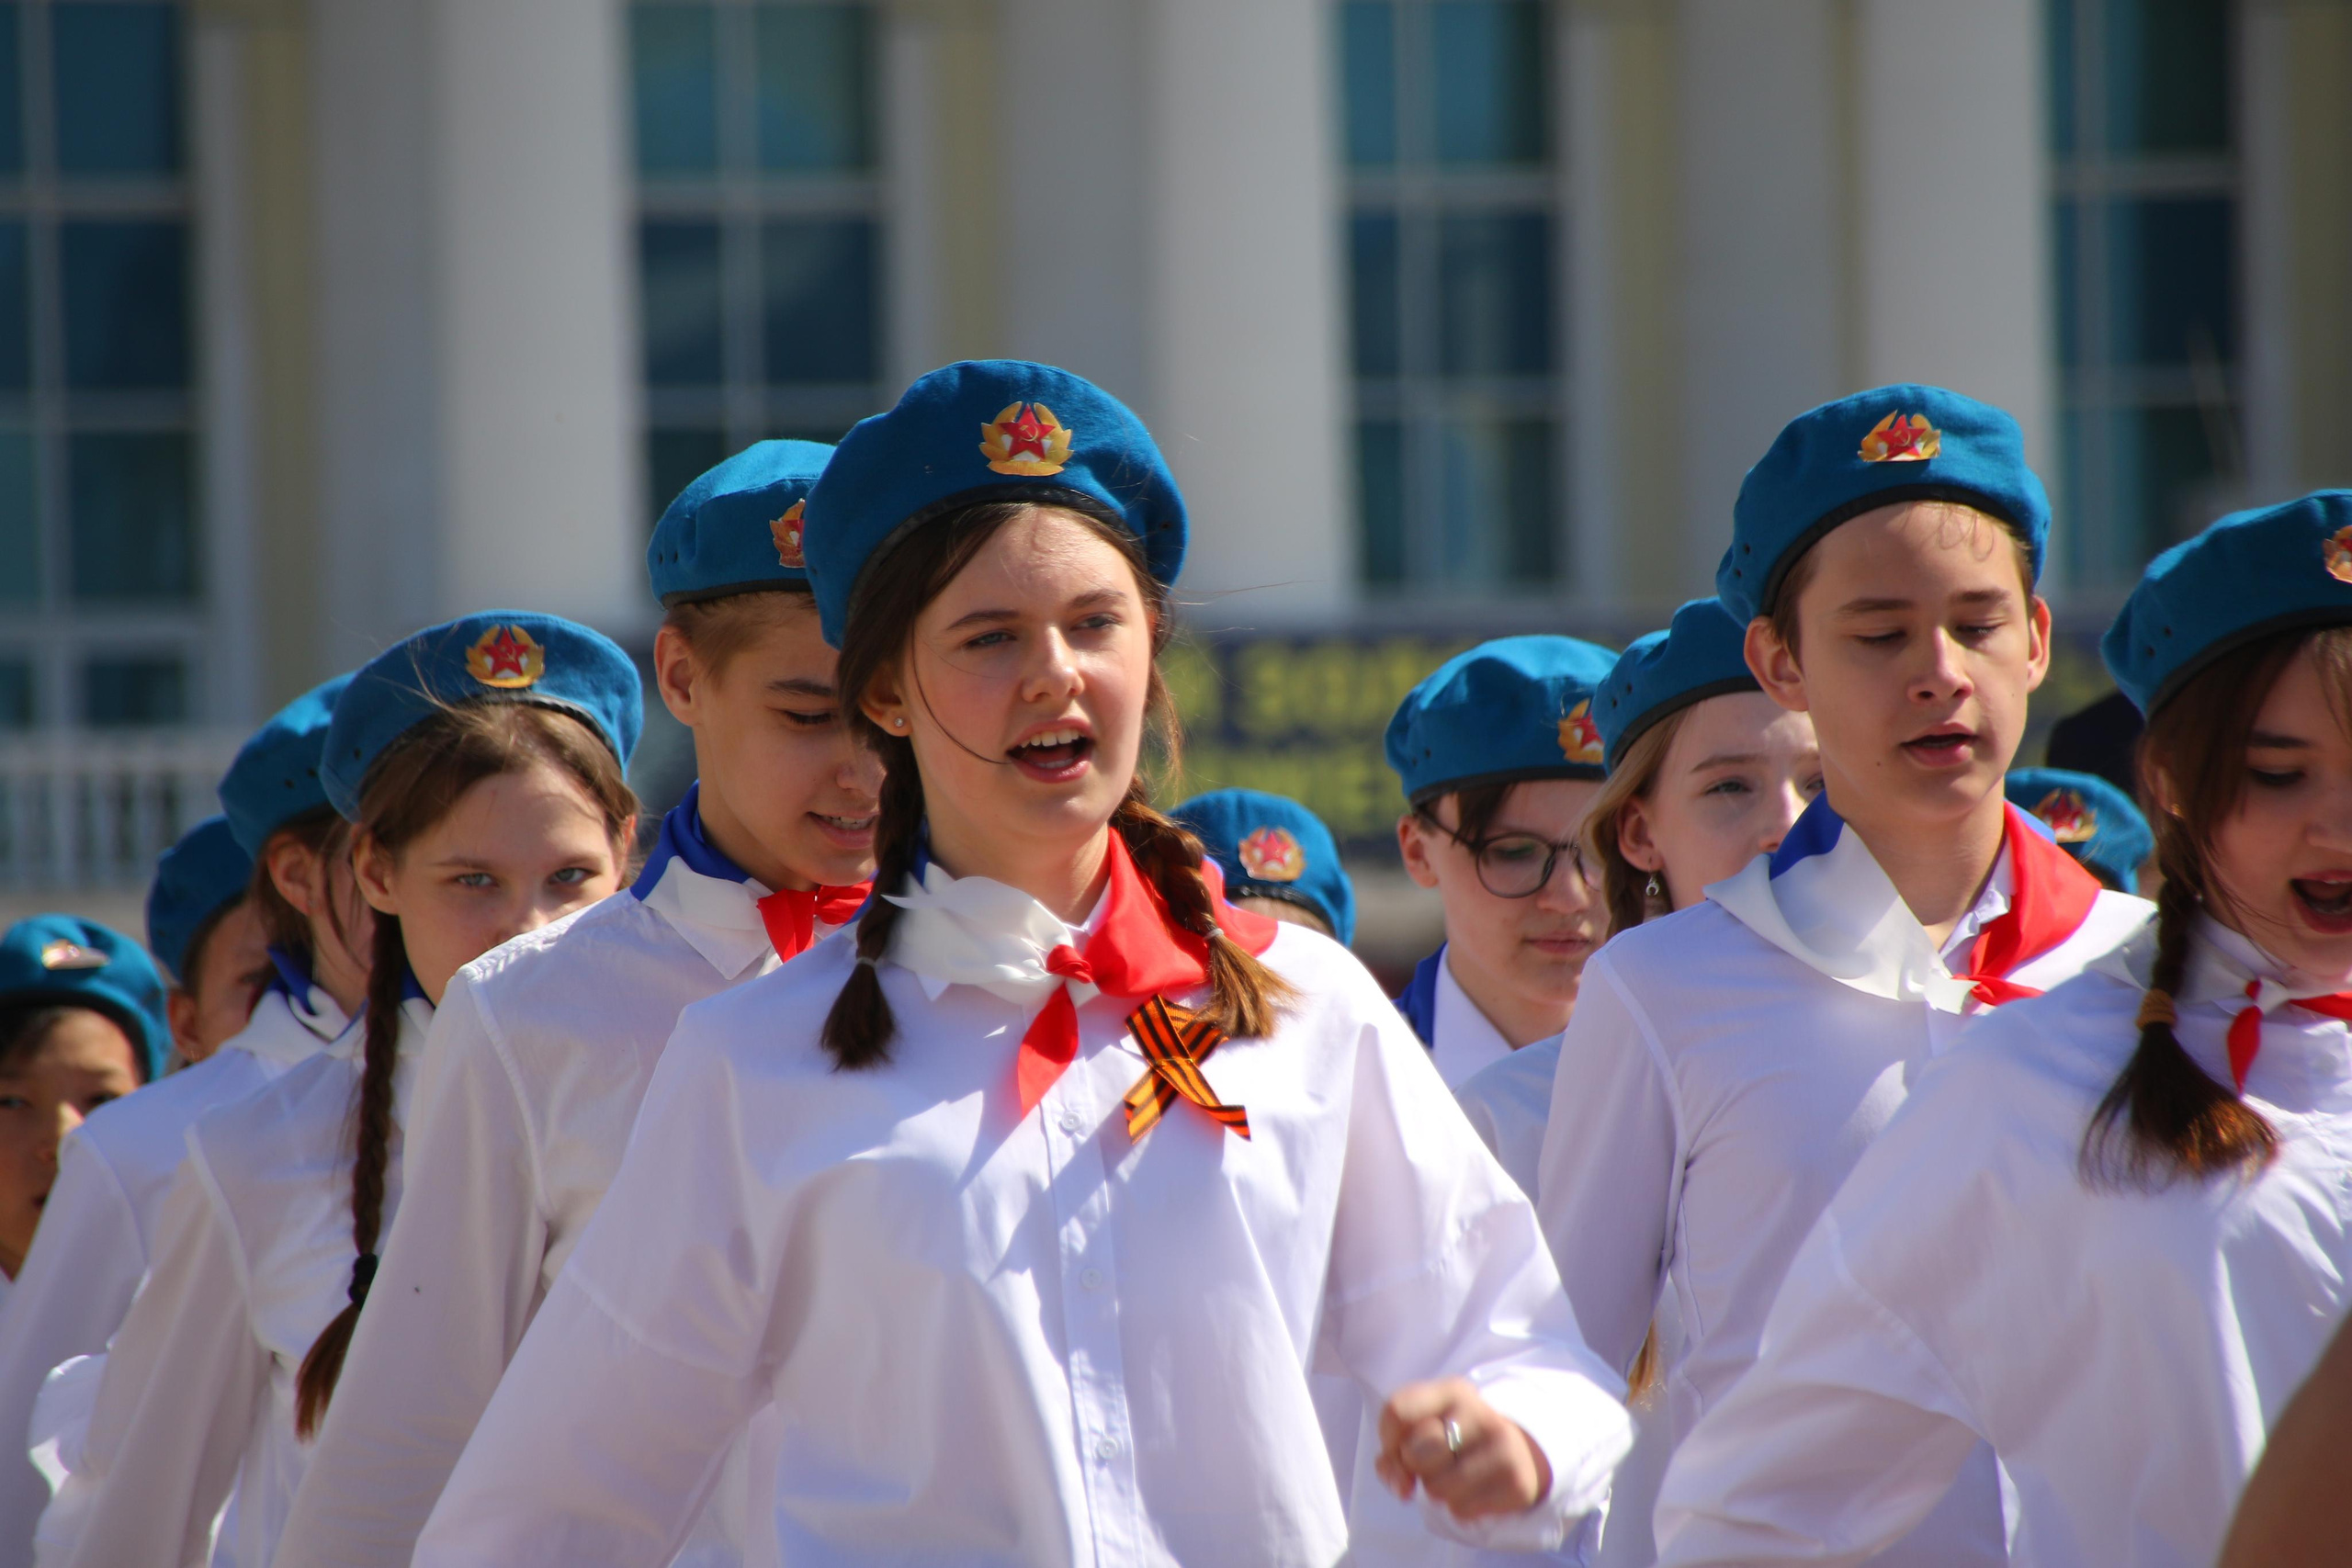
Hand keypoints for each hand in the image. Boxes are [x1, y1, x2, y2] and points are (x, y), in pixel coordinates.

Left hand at [1374, 1377, 1553, 1521]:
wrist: (1522, 1453)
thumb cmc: (1458, 1440)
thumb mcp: (1427, 1428)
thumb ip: (1394, 1453)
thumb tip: (1402, 1488)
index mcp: (1453, 1391)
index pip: (1396, 1411)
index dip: (1387, 1440)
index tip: (1399, 1450)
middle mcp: (1479, 1413)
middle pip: (1414, 1453)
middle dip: (1416, 1467)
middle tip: (1436, 1463)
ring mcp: (1502, 1447)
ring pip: (1435, 1489)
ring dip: (1438, 1491)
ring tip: (1458, 1476)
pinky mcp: (1516, 1483)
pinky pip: (1460, 1511)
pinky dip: (1460, 1508)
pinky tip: (1477, 1491)